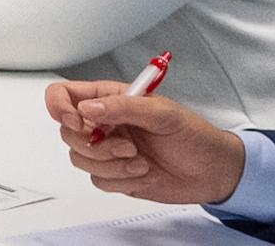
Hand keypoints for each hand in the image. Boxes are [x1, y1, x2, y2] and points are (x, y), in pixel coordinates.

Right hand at [47, 83, 246, 205]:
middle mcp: (104, 123)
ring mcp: (107, 150)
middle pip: (67, 132)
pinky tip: (143, 173)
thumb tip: (87, 108)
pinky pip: (97, 180)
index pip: (64, 94)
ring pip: (80, 158)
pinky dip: (121, 180)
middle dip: (95, 145)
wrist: (214, 173)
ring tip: (140, 161)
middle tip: (126, 146)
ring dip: (111, 164)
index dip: (60, 107)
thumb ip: (124, 107)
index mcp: (110, 98)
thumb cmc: (195, 136)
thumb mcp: (163, 114)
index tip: (78, 122)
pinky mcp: (114, 174)